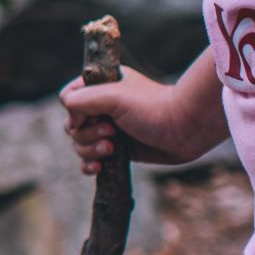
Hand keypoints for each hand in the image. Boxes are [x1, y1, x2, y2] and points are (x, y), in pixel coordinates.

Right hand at [61, 67, 214, 173]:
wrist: (185, 130)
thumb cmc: (152, 108)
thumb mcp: (111, 96)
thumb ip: (79, 101)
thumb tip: (71, 121)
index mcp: (101, 87)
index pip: (68, 98)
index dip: (75, 111)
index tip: (95, 115)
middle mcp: (103, 108)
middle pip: (71, 125)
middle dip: (87, 134)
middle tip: (112, 132)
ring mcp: (109, 130)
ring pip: (79, 144)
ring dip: (91, 150)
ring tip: (113, 149)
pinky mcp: (118, 151)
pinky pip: (90, 161)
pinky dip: (90, 165)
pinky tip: (99, 167)